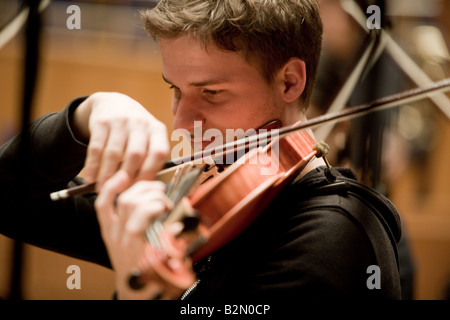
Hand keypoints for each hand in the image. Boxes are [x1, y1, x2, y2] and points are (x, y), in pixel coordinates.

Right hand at [72, 92, 169, 189]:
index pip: (158, 153)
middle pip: (135, 155)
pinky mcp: (101, 122)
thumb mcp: (149, 138)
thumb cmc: (136, 131)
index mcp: (157, 129)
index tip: (140, 189)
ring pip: (114, 153)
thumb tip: (147, 188)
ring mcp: (121, 120)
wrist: (113, 104)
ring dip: (107, 175)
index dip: (150, 173)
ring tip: (102, 190)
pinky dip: (93, 166)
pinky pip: (96, 148)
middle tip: (119, 193)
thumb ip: (151, 159)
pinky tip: (90, 178)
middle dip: (126, 177)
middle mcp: (141, 122)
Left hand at [95, 170, 177, 298]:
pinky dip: (111, 188)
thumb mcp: (169, 269)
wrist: (135, 294)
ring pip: (120, 200)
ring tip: (156, 189)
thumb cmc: (153, 283)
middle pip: (129, 205)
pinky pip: (103, 205)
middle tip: (166, 199)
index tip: (168, 206)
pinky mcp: (109, 230)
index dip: (152, 207)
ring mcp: (113, 234)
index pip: (136, 223)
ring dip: (141, 188)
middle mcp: (121, 241)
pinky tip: (122, 178)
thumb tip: (179, 225)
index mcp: (136, 253)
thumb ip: (174, 248)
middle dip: (151, 194)